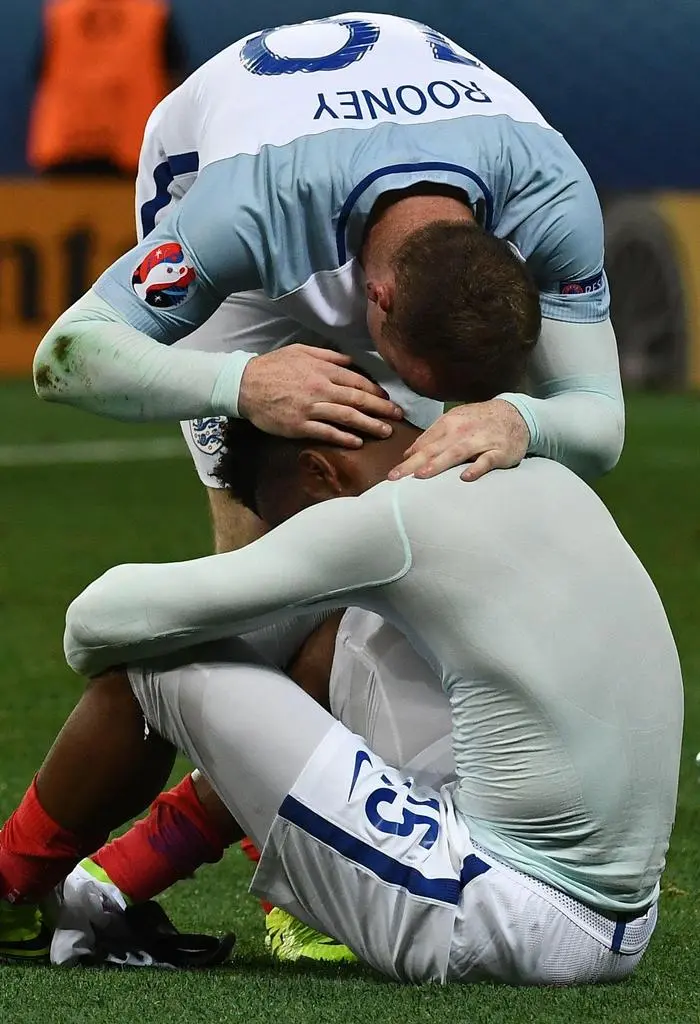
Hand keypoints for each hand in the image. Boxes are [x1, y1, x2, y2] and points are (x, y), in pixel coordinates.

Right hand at [238, 345, 402, 446]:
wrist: (245, 384)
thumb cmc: (273, 366)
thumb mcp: (302, 351)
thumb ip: (329, 355)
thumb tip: (352, 361)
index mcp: (323, 369)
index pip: (357, 381)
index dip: (376, 392)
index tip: (388, 399)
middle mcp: (321, 388)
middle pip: (358, 400)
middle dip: (382, 409)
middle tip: (399, 417)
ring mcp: (311, 408)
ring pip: (347, 417)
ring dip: (369, 425)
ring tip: (386, 432)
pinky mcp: (299, 425)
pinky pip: (327, 432)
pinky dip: (344, 438)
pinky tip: (358, 442)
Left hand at [388, 399, 529, 481]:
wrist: (516, 414)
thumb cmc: (479, 421)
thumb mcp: (454, 422)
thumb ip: (432, 437)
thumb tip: (408, 454)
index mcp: (449, 423)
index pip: (424, 444)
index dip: (407, 459)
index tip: (392, 475)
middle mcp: (462, 431)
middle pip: (434, 450)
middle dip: (413, 464)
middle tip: (395, 478)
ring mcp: (481, 441)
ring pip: (457, 453)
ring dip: (439, 464)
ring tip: (421, 475)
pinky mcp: (499, 452)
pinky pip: (486, 461)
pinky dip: (476, 468)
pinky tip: (465, 478)